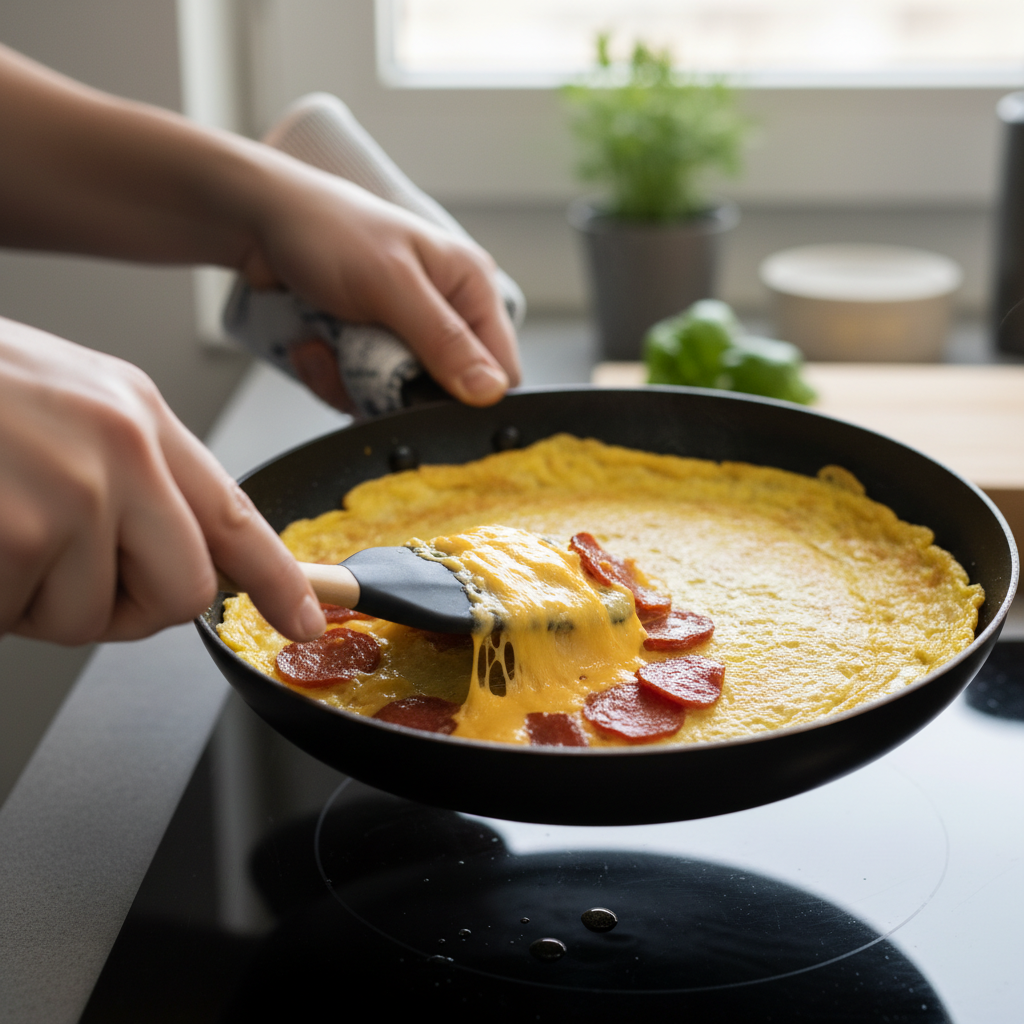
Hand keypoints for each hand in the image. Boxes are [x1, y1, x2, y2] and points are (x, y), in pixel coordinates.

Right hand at [0, 317, 325, 644]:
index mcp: (136, 415)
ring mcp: (72, 492)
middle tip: (55, 577)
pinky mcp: (16, 534)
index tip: (307, 620)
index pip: (234, 513)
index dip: (277, 578)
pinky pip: (18, 616)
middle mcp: (121, 448)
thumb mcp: (59, 406)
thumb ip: (127, 477)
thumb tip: (169, 555)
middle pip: (182, 591)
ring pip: (89, 615)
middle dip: (124, 608)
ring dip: (30, 599)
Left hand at [237, 158, 521, 406]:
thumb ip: (443, 340)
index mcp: (470, 288)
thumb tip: (491, 391)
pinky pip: (362, 392)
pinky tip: (313, 344)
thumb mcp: (391, 284)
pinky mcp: (369, 351)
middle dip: (397, 390)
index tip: (425, 396)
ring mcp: (404, 336)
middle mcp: (445, 314)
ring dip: (354, 384)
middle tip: (360, 363)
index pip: (501, 368)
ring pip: (399, 399)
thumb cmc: (328, 231)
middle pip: (446, 393)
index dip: (473, 396)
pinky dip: (332, 378)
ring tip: (326, 344)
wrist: (257, 223)